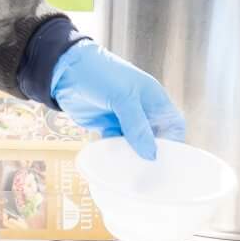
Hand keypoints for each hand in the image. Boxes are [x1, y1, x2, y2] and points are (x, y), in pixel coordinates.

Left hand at [49, 42, 185, 160]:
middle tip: (146, 172)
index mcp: (154, 98)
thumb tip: (152, 155)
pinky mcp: (107, 125)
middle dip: (151, 153)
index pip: (173, 124)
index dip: (173, 142)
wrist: (66, 69)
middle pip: (155, 138)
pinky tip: (112, 160)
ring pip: (135, 143)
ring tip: (129, 170)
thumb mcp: (123, 97)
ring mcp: (124, 118)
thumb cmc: (101, 73)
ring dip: (132, 155)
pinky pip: (116, 143)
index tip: (166, 160)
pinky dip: (115, 152)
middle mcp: (142, 109)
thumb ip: (138, 126)